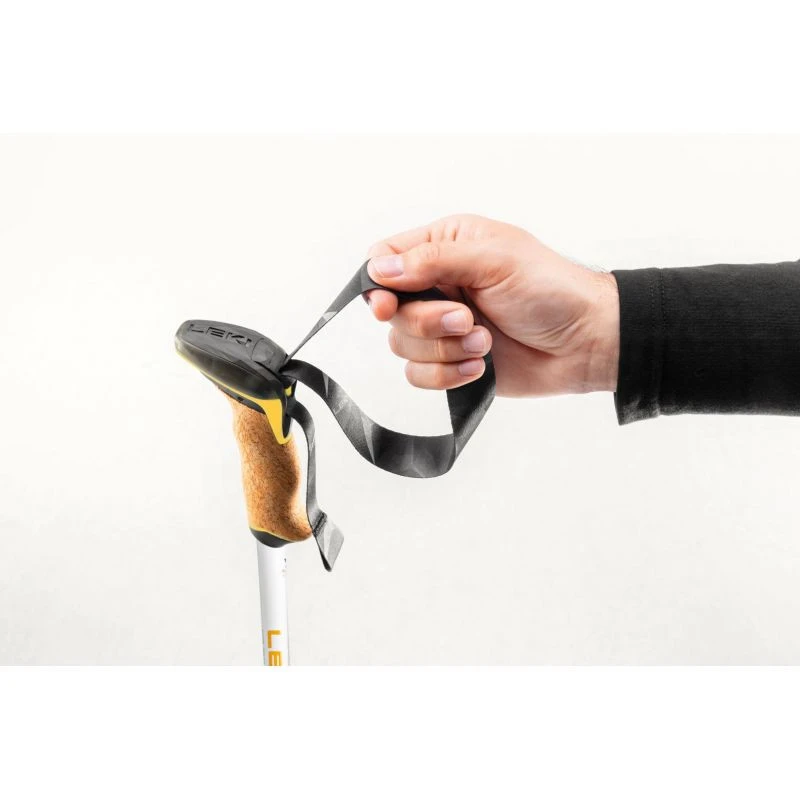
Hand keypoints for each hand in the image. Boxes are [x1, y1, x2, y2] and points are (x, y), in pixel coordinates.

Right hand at [366, 214, 619, 397]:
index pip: (385, 258)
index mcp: (445, 247)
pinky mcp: (452, 361)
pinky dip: (447, 375)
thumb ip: (433, 260)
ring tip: (486, 342)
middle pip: (391, 310)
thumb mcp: (494, 260)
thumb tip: (380, 268)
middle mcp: (439, 285)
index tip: (387, 305)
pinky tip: (481, 367)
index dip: (378, 284)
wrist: (586, 342)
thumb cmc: (552, 290)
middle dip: (427, 322)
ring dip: (444, 350)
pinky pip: (420, 375)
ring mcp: (444, 327)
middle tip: (467, 320)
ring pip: (403, 345)